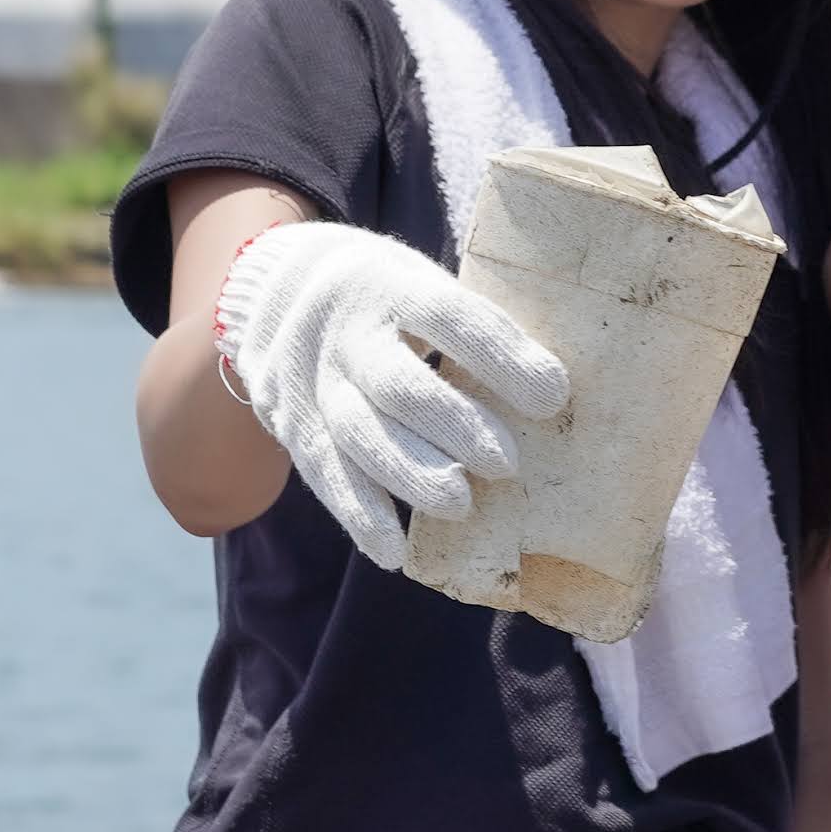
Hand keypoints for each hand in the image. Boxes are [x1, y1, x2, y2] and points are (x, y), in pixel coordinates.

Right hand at [213, 220, 568, 568]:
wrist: (274, 285)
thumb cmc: (384, 294)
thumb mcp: (420, 279)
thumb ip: (471, 325)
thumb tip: (557, 391)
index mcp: (390, 283)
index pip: (449, 316)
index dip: (501, 356)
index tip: (553, 396)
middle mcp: (343, 330)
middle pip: (396, 384)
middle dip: (454, 427)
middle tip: (506, 464)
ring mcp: (309, 378)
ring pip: (355, 433)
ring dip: (409, 476)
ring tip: (460, 506)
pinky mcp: (290, 421)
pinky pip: (322, 473)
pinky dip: (358, 515)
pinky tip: (392, 552)